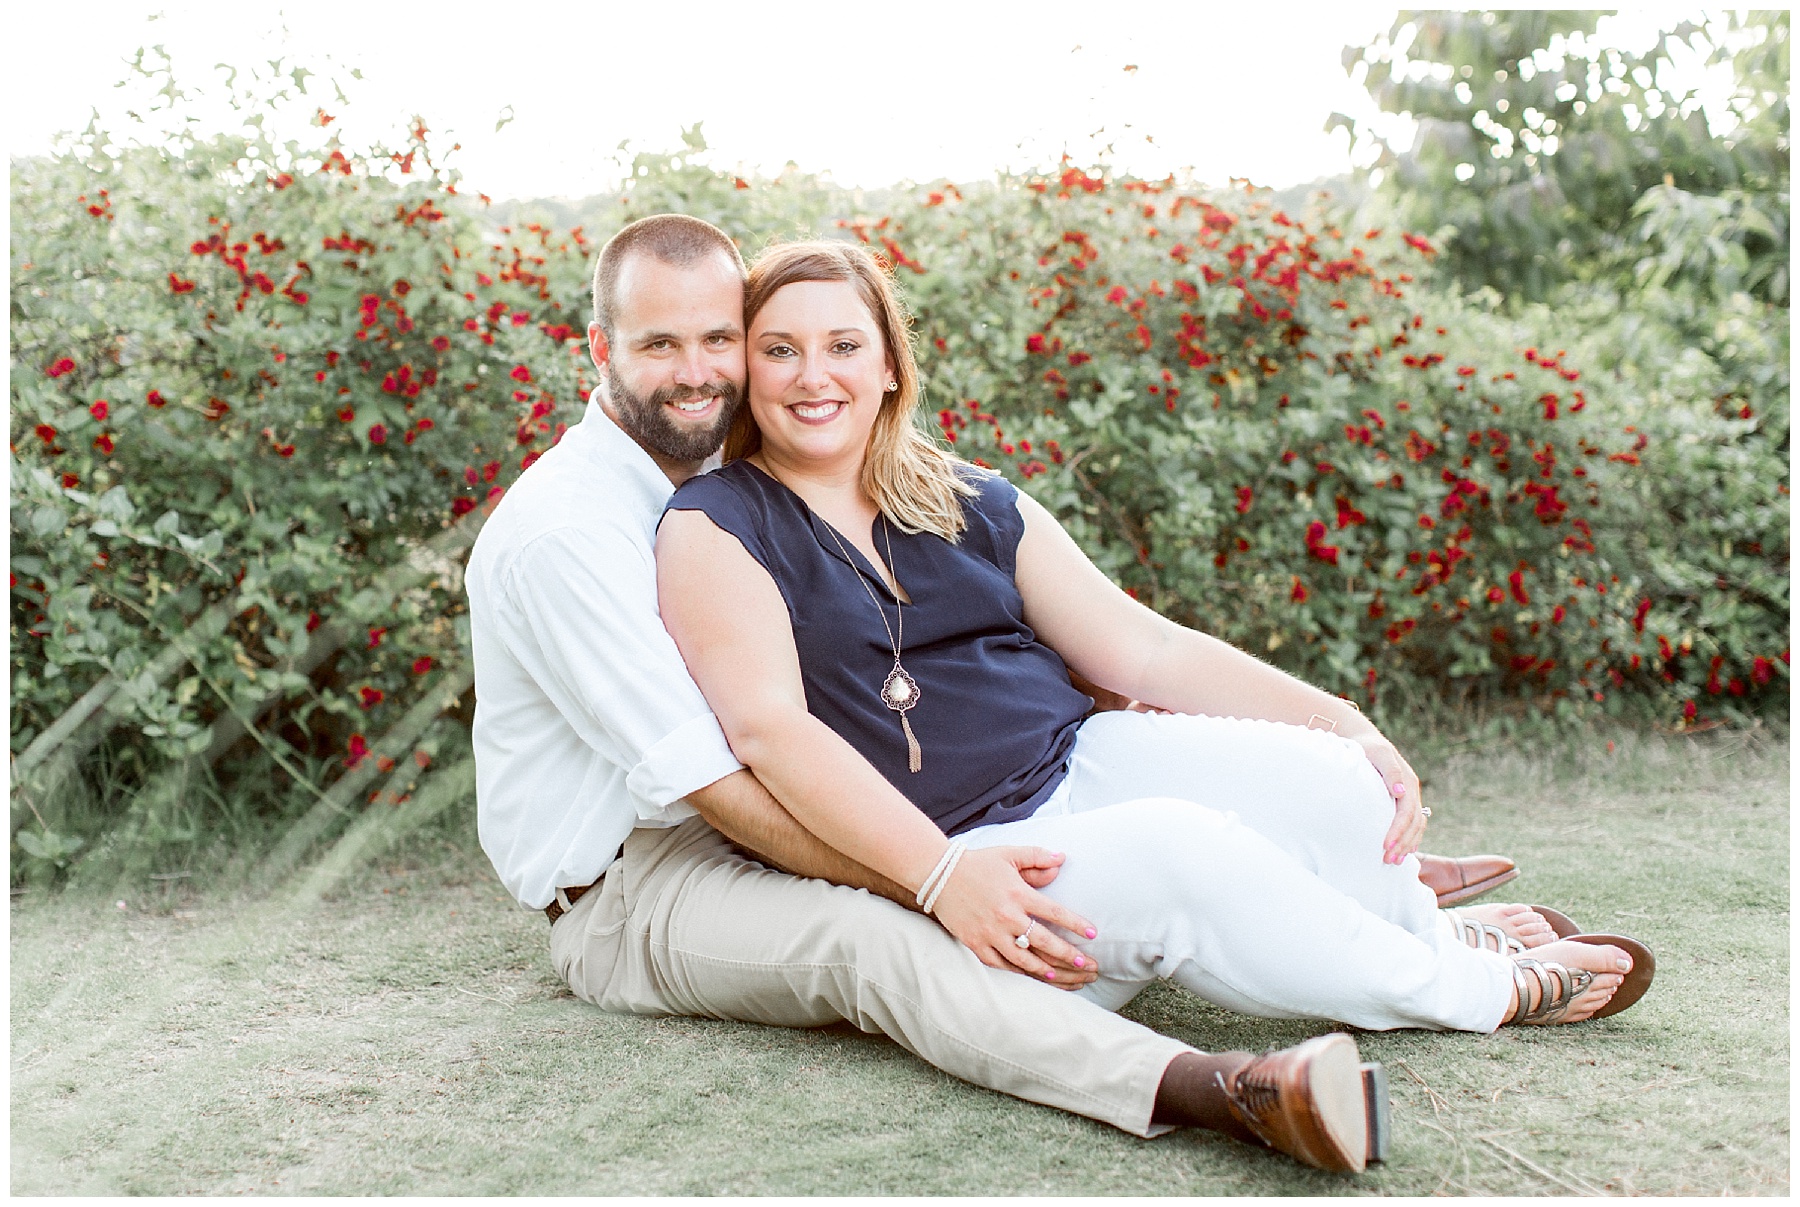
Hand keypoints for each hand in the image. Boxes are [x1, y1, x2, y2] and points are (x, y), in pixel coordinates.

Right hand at [930, 846, 1099, 988]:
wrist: (939, 874)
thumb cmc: (978, 864)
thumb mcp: (1009, 854)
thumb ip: (1037, 857)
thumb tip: (1062, 860)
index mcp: (1018, 894)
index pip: (1054, 913)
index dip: (1075, 925)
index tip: (1093, 935)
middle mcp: (1006, 916)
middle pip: (1045, 943)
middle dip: (1070, 957)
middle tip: (1089, 966)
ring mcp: (990, 933)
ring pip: (1026, 960)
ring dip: (1050, 972)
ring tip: (1069, 978)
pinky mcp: (975, 944)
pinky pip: (1002, 965)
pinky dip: (1021, 973)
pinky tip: (1036, 977)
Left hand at [1352, 733, 1425, 863]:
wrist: (1366, 740)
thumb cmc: (1368, 747)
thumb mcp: (1378, 754)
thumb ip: (1391, 772)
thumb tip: (1399, 792)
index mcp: (1407, 782)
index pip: (1406, 812)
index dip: (1398, 831)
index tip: (1386, 845)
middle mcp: (1411, 791)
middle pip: (1414, 823)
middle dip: (1403, 843)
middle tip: (1389, 860)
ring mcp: (1409, 797)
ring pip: (1416, 826)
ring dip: (1407, 844)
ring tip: (1394, 861)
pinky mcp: (1402, 802)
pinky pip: (1412, 823)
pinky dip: (1410, 838)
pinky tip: (1404, 851)